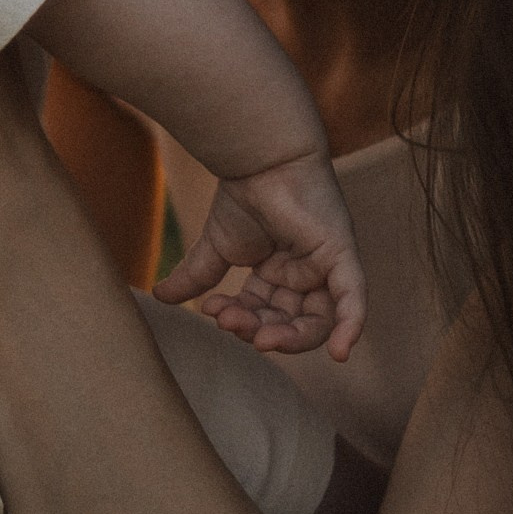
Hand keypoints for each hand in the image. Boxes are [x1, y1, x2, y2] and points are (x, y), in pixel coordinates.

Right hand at [154, 150, 366, 362]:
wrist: (258, 159)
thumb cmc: (244, 194)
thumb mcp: (216, 247)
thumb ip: (195, 276)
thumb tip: (159, 297)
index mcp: (280, 275)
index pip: (264, 316)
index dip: (241, 321)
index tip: (212, 311)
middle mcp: (307, 276)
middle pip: (289, 325)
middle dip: (260, 333)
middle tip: (231, 325)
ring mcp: (326, 267)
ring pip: (316, 322)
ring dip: (285, 337)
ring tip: (255, 336)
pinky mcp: (341, 255)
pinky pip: (353, 300)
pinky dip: (349, 327)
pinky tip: (339, 354)